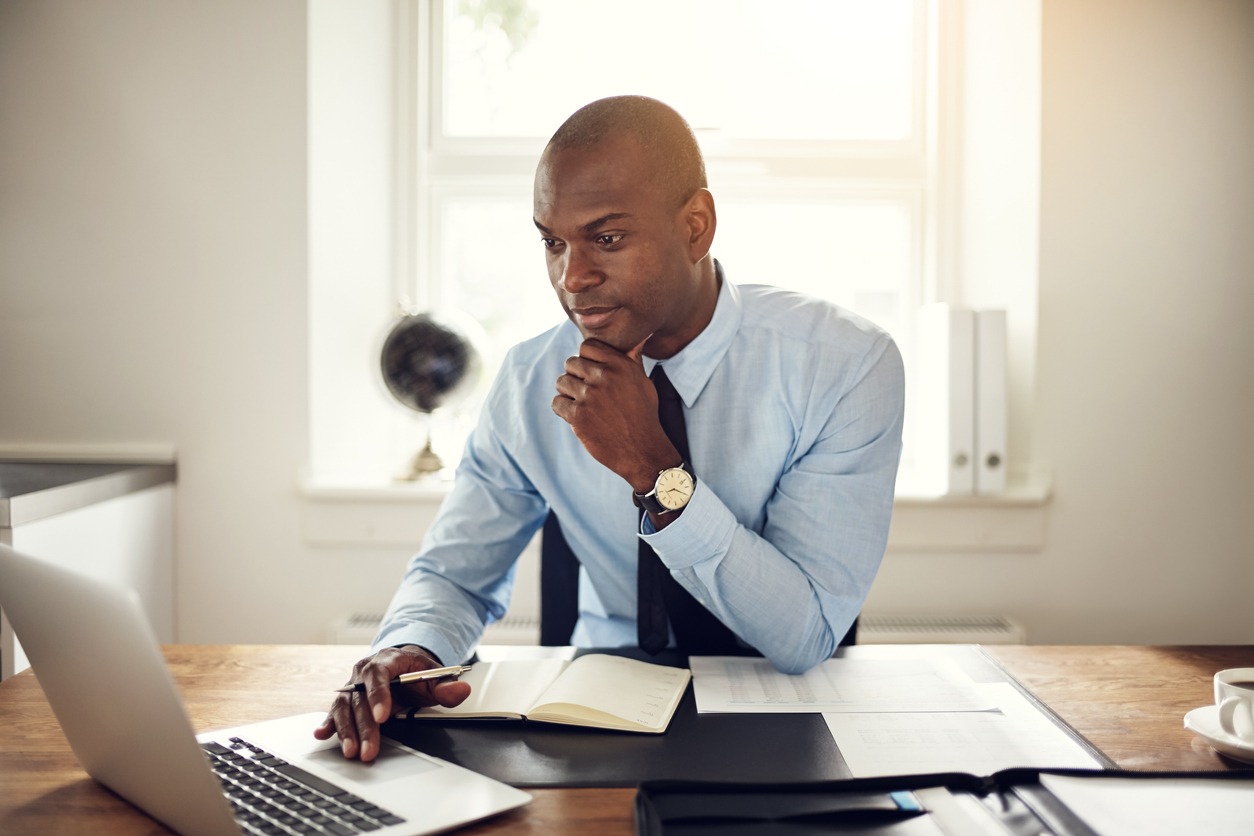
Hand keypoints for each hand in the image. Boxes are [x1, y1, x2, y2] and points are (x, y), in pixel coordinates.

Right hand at [313, 645, 470, 761]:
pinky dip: (328, 723)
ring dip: (345, 730)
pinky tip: (321, 735)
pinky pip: (334, 711)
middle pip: (360, 698)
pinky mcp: (345, 700)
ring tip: (351, 751)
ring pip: (344, 707)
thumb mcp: (434, 674)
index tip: (382, 716)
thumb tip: (461, 690)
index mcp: (386, 660)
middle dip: (364, 726)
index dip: (378, 695)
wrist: (401, 663)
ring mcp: (352, 686)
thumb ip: (447, 685)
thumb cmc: (415, 670)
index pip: (379, 675)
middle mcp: (363, 672)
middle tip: (368, 749)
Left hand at [552, 337, 678, 491]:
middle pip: (571, 363)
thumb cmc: (643, 414)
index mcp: (619, 364)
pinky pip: (557, 403)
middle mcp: (604, 376)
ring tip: (581, 404)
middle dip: (575, 376)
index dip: (586, 359)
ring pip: (561, 382)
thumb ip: (632, 358)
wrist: (642, 450)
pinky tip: (577, 416)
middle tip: (585, 391)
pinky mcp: (578, 416)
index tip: (591, 372)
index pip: (587, 346)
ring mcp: (589, 396)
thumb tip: (639, 336)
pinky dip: (563, 409)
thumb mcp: (642, 381)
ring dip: (567, 393)